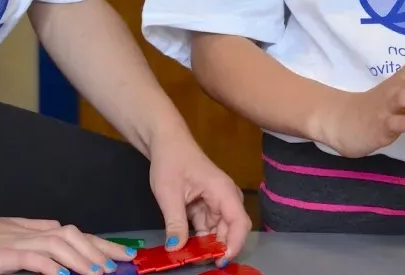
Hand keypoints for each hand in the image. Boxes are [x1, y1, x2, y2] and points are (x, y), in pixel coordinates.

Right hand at [0, 207, 134, 274]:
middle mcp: (32, 232)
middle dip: (101, 250)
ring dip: (82, 259)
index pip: (77, 235)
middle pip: (75, 236)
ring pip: (59, 245)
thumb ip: (35, 237)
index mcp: (36, 230)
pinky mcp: (4, 254)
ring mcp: (19, 241)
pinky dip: (49, 266)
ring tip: (99, 273)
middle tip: (121, 263)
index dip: (103, 244)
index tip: (124, 254)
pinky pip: (32, 258)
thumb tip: (59, 237)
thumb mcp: (10, 236)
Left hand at [148, 133, 250, 265]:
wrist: (165, 142)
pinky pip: (207, 228)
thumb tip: (176, 249)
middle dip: (217, 249)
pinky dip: (198, 238)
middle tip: (197, 262)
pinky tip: (186, 246)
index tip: (220, 261)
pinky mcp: (206, 206)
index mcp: (223, 191)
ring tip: (189, 256)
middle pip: (230, 231)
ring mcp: (216, 203)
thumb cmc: (170, 160)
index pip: (239, 223)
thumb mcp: (169, 193)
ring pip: (218, 232)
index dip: (234, 245)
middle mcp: (225, 198)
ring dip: (206, 245)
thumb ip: (175, 223)